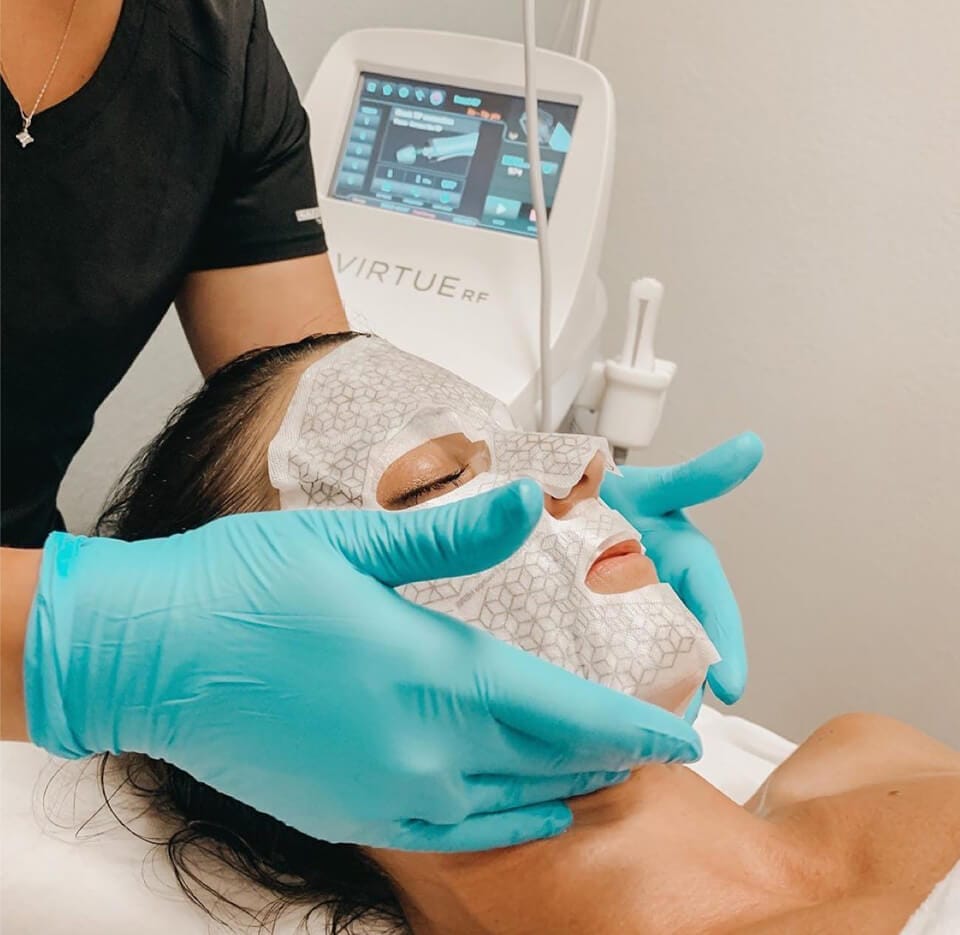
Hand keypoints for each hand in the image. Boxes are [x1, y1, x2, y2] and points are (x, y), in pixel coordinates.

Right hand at [23, 480, 699, 851]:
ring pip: (504, 807)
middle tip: (652, 749)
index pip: (560, 710)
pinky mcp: (347, 811)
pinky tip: (523, 816)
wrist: (148, 653)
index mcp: (425, 672)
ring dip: (561, 791)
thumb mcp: (353, 543)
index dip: (629, 724)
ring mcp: (380, 790)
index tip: (681, 734)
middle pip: (543, 762)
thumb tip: (531, 503)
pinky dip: (500, 823)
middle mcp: (414, 747)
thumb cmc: (242, 588)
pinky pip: (448, 830)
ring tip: (601, 779)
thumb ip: (453, 536)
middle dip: (606, 756)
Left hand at [600, 433, 763, 709]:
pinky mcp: (587, 629)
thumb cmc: (615, 490)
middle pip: (682, 651)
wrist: (556, 493)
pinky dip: (602, 686)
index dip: (726, 648)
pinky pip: (599, 661)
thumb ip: (699, 475)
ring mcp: (622, 617)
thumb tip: (752, 447)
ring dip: (647, 697)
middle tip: (680, 727)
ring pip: (643, 664)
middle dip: (685, 690)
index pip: (713, 612)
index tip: (733, 688)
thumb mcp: (655, 488)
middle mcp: (661, 598)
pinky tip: (595, 713)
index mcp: (685, 569)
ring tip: (640, 733)